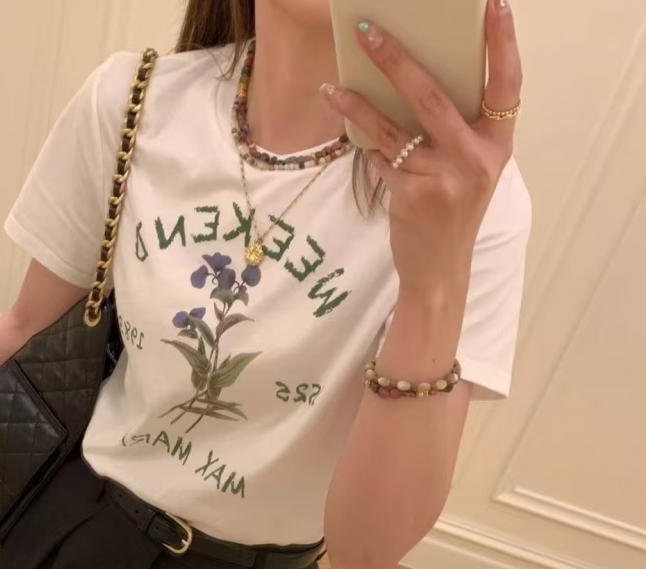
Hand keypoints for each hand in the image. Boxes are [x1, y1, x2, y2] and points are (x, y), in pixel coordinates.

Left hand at [321, 0, 522, 294]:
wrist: (438, 270)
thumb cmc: (451, 212)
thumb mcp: (469, 169)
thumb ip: (456, 130)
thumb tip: (413, 79)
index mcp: (497, 145)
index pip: (506, 84)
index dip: (503, 42)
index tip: (494, 4)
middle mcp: (475, 159)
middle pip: (433, 96)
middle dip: (397, 59)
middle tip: (369, 31)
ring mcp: (444, 178)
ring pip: (393, 129)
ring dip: (359, 104)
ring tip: (335, 87)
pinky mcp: (413, 195)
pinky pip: (380, 159)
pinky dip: (364, 147)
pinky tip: (351, 139)